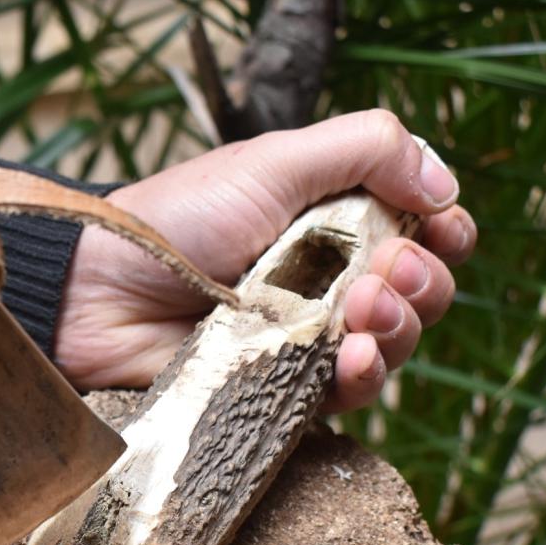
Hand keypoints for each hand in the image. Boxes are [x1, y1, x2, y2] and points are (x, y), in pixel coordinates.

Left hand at [54, 110, 476, 412]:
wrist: (99, 290)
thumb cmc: (177, 217)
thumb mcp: (273, 162)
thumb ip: (365, 150)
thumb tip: (445, 182)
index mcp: (335, 218)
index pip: (422, 230)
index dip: (446, 233)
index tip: (442, 229)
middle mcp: (330, 278)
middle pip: (421, 291)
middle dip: (424, 281)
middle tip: (390, 273)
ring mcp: (309, 337)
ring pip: (395, 344)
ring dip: (402, 327)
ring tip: (366, 311)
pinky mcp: (285, 389)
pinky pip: (349, 394)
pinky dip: (365, 376)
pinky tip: (353, 357)